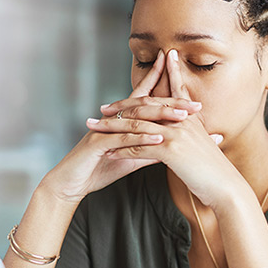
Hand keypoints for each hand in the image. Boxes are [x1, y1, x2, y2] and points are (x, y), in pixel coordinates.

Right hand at [40, 50, 203, 202]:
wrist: (71, 184)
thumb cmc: (100, 168)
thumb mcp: (131, 158)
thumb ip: (151, 149)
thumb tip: (173, 144)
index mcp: (122, 120)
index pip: (145, 98)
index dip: (161, 84)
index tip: (187, 84)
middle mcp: (114, 119)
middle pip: (146, 104)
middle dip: (172, 102)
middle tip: (195, 105)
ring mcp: (105, 129)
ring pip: (137, 118)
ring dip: (161, 116)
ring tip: (183, 117)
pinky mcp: (98, 143)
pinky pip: (123, 138)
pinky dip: (142, 138)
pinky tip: (159, 138)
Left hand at [89, 49, 247, 209]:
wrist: (226, 187)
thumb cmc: (215, 171)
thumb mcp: (204, 145)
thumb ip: (192, 134)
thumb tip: (184, 132)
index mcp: (190, 117)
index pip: (173, 90)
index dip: (160, 76)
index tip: (147, 67)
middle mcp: (183, 120)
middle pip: (146, 106)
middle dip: (122, 106)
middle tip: (102, 108)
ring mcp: (177, 134)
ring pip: (137, 126)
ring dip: (113, 128)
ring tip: (95, 129)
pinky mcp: (171, 151)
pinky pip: (139, 148)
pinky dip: (122, 150)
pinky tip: (108, 153)